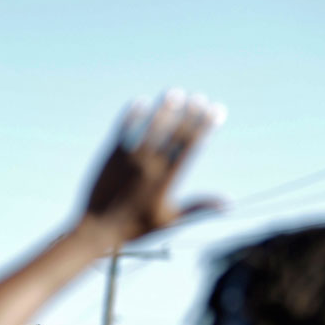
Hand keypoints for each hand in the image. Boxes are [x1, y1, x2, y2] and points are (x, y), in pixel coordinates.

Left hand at [81, 90, 224, 242]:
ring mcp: (129, 159)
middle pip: (173, 134)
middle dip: (189, 114)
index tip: (216, 110)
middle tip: (200, 98)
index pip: (190, 147)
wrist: (96, 230)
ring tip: (175, 93)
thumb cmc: (135, 228)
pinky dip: (132, 116)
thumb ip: (198, 207)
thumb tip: (229, 204)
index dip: (205, 126)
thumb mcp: (170, 220)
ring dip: (163, 109)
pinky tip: (141, 102)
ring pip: (149, 128)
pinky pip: (123, 130)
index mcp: (166, 181)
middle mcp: (149, 167)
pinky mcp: (110, 156)